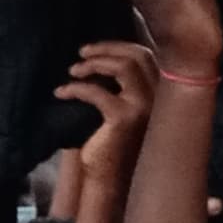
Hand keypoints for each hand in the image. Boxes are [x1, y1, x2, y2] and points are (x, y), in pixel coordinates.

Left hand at [56, 42, 157, 204]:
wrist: (109, 176)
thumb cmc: (112, 140)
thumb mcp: (122, 104)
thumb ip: (123, 82)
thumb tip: (99, 53)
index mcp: (160, 92)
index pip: (145, 54)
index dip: (118, 45)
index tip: (93, 49)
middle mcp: (160, 97)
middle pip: (137, 55)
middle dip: (105, 49)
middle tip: (81, 53)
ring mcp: (144, 106)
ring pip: (123, 66)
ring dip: (94, 63)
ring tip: (73, 70)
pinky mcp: (124, 118)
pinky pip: (97, 91)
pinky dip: (75, 88)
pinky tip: (62, 93)